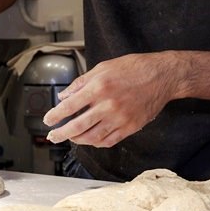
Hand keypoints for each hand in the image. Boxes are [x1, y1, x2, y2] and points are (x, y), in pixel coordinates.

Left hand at [42, 52, 180, 147]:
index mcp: (99, 87)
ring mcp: (120, 118)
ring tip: (70, 137)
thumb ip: (81, 83)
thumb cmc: (133, 68)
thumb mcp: (103, 67)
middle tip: (52, 136)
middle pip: (77, 126)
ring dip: (77, 139)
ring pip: (92, 137)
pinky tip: (90, 139)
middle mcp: (108, 104)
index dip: (55, 116)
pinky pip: (109, 140)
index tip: (47, 120)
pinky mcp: (131, 127)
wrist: (162, 76)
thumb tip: (64, 97)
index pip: (69, 106)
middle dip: (61, 134)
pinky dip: (96, 142)